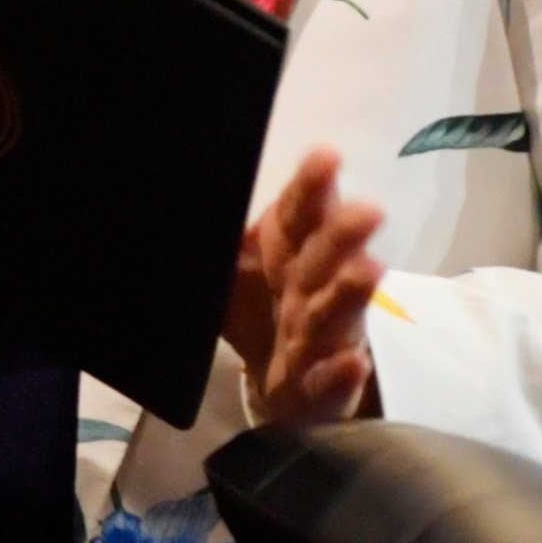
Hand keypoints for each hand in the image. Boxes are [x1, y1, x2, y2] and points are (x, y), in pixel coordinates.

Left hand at [224, 149, 385, 425]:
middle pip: (327, 256)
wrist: (275, 381)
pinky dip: (342, 373)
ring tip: (369, 271)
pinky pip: (332, 379)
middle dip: (345, 234)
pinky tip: (353, 363)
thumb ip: (219, 239)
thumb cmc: (258, 307)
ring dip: (352, 292)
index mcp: (286, 248)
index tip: (326, 157)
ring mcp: (320, 336)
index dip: (312, 185)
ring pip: (336, 312)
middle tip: (368, 211)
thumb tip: (172, 196)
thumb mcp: (228, 269)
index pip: (300, 211)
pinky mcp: (322, 385)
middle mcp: (310, 286)